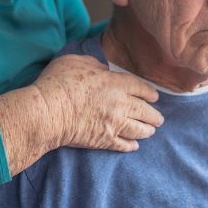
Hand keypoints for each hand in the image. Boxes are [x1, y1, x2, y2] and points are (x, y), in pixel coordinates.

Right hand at [30, 54, 162, 151]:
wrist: (47, 111)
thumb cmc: (59, 82)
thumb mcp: (77, 61)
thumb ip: (94, 65)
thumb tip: (102, 70)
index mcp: (116, 83)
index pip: (142, 88)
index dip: (150, 94)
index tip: (154, 98)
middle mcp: (121, 104)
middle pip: (145, 111)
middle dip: (155, 116)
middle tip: (159, 119)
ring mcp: (114, 124)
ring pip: (139, 129)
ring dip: (147, 131)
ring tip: (151, 131)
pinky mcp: (104, 140)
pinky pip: (123, 144)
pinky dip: (131, 145)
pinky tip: (134, 146)